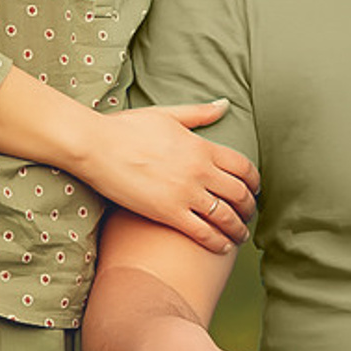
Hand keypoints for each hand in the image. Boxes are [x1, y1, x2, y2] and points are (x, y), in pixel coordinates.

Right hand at [75, 101, 258, 248]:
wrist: (96, 146)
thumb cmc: (127, 128)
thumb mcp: (167, 115)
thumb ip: (199, 113)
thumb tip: (224, 104)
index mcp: (202, 147)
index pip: (243, 167)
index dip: (254, 182)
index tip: (254, 190)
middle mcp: (200, 171)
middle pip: (240, 194)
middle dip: (249, 208)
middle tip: (248, 215)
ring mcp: (185, 194)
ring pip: (225, 217)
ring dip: (238, 229)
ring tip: (239, 236)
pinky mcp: (167, 213)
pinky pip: (202, 233)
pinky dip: (217, 242)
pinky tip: (221, 247)